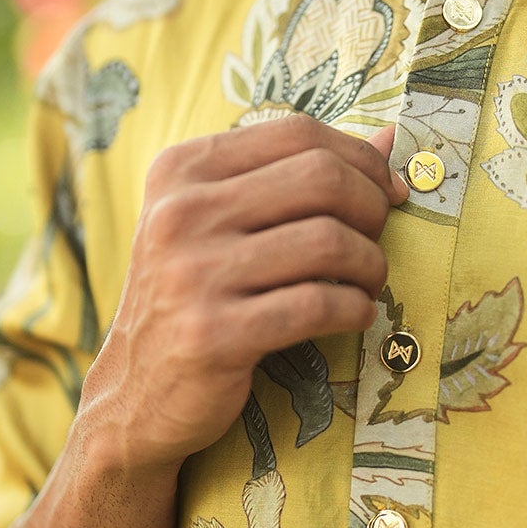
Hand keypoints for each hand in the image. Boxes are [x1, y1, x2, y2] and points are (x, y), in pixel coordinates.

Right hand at [80, 114, 406, 474]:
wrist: (135, 394)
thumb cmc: (193, 295)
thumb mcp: (221, 222)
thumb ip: (295, 175)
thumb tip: (391, 137)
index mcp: (180, 170)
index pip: (295, 133)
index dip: (360, 158)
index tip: (387, 190)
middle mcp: (179, 213)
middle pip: (320, 178)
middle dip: (372, 208)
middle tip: (377, 239)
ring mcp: (192, 274)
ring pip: (328, 241)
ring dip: (370, 264)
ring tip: (367, 282)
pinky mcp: (213, 335)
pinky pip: (317, 305)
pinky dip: (355, 308)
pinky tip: (354, 315)